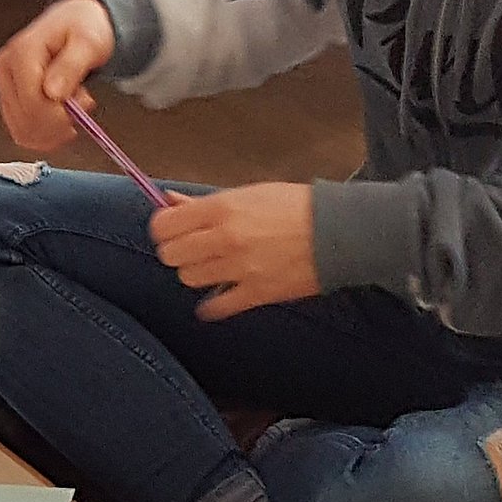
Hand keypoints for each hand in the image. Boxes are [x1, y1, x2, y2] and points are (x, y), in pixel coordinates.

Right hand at [0, 0, 115, 151]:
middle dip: (59, 122)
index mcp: (21, 52)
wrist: (76, 21)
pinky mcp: (10, 98)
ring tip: (73, 106)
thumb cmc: (83, 28)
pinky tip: (62, 118)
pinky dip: (46, 134)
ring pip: (22, 130)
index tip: (86, 103)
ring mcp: (5, 85)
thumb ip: (71, 66)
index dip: (60, 113)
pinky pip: (22, 130)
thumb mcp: (88, 42)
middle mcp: (6, 69)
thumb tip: (53, 94)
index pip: (32, 102)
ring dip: (54, 130)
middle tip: (83, 103)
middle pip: (25, 119)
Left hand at [151, 182, 319, 319]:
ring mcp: (240, 268)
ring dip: (196, 273)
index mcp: (221, 209)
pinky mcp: (256, 293)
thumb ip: (203, 203)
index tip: (169, 230)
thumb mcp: (247, 194)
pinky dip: (212, 306)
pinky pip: (217, 307)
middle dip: (176, 251)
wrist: (339, 231)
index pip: (164, 225)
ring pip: (189, 279)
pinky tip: (217, 297)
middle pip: (171, 255)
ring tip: (211, 266)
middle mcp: (225, 238)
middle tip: (189, 249)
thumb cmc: (295, 207)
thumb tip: (169, 202)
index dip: (162, 229)